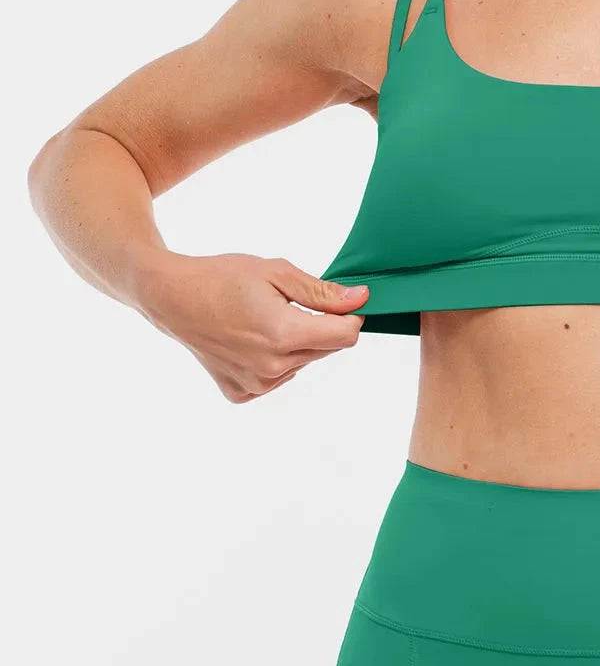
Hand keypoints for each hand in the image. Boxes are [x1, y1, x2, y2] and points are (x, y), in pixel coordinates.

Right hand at [137, 252, 368, 402]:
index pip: (345, 336)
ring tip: (263, 321)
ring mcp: (255, 384)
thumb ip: (322, 292)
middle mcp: (271, 366)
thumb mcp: (277, 273)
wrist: (172, 297)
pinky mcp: (241, 392)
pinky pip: (277, 377)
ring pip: (303, 363)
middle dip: (319, 327)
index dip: (349, 316)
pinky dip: (273, 360)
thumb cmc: (223, 277)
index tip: (339, 303)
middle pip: (325, 350)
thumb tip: (360, 298)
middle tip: (288, 305)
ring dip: (296, 344)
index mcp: (283, 334)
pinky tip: (249, 341)